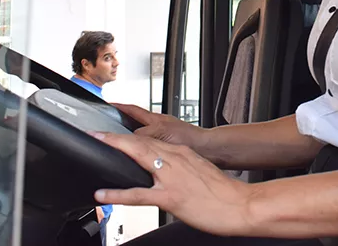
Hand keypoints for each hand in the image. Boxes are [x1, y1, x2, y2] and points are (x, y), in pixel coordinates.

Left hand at [92, 132, 254, 236]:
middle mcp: (176, 160)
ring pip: (138, 158)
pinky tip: (104, 194)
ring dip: (114, 151)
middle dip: (116, 137)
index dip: (130, 136)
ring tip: (96, 147)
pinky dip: (118, 194)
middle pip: (140, 143)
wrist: (242, 204)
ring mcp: (172, 177)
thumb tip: (170, 175)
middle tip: (95, 134)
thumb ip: (183, 170)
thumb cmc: (224, 193)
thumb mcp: (201, 173)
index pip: (151, 140)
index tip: (115, 133)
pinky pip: (139, 194)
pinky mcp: (172, 196)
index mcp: (183, 154)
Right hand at [110, 102, 209, 152]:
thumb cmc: (192, 139)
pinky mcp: (171, 147)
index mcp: (156, 120)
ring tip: (123, 142)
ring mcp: (165, 136)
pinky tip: (142, 158)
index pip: (132, 110)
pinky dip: (144, 150)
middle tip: (110, 121)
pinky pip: (152, 147)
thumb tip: (129, 140)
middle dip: (122, 120)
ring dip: (133, 137)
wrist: (211, 149)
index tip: (106, 104)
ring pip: (143, 135)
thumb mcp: (162, 134)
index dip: (118, 107)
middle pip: (136, 120)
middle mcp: (160, 126)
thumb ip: (144, 136)